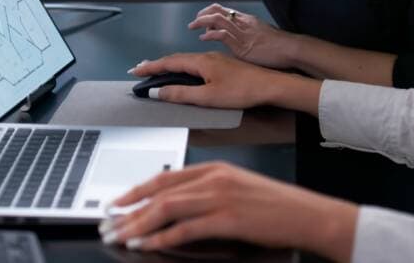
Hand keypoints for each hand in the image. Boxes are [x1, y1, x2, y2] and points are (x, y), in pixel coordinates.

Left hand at [101, 162, 357, 260]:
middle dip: (128, 209)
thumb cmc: (275, 206)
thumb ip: (207, 193)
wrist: (306, 214)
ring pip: (166, 207)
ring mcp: (220, 196)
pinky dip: (160, 237)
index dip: (135, 190)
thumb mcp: (237, 190)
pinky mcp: (227, 217)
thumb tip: (175, 206)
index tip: (115, 203)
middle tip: (106, 224)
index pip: (165, 176)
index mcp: (215, 168)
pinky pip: (184, 228)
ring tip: (119, 236)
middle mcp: (214, 178)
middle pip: (159, 191)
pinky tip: (146, 244)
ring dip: (137, 224)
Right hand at [129, 52, 278, 109]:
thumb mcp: (207, 97)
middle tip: (140, 71)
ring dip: (170, 66)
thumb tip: (159, 93)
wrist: (269, 86)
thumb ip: (181, 95)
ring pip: (186, 61)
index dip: (150, 67)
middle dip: (156, 66)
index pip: (169, 63)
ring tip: (157, 72)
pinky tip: (184, 74)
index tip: (136, 71)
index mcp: (201, 62)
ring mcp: (216, 61)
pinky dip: (183, 68)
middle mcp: (207, 57)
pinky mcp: (223, 67)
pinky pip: (196, 64)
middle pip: (176, 59)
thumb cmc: (243, 91)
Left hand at [188, 4, 298, 68]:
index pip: (224, 10)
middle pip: (218, 11)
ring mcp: (242, 33)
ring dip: (202, 22)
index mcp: (247, 20)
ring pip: (217, 19)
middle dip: (202, 15)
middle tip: (194, 22)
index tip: (202, 17)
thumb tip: (240, 42)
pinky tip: (203, 38)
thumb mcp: (262, 35)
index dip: (210, 12)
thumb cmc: (280, 46)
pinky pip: (222, 35)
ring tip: (193, 27)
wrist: (291, 49)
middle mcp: (243, 23)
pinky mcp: (242, 44)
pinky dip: (210, 35)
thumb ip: (249, 36)